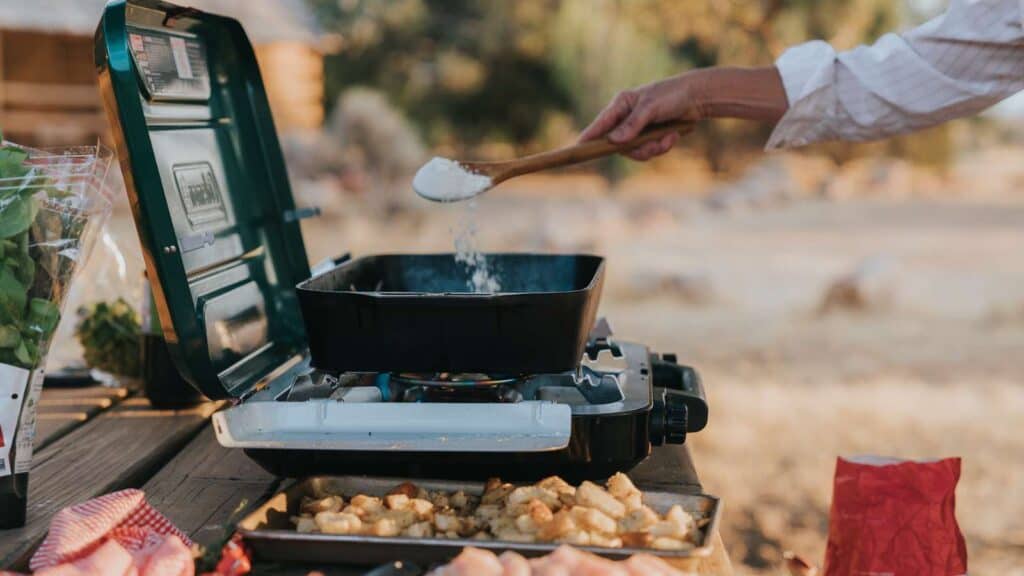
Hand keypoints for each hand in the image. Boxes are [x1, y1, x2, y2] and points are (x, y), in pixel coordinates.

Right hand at [578, 67, 787, 160]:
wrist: (697, 97)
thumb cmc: (672, 95)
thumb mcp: (651, 108)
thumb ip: (632, 125)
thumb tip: (614, 142)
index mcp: (621, 105)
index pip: (600, 125)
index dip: (589, 138)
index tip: (577, 149)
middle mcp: (626, 118)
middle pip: (619, 145)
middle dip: (638, 149)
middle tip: (653, 147)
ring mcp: (637, 128)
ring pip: (635, 151)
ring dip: (653, 149)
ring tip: (668, 139)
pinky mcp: (650, 136)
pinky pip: (649, 151)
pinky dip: (661, 147)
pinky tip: (673, 137)